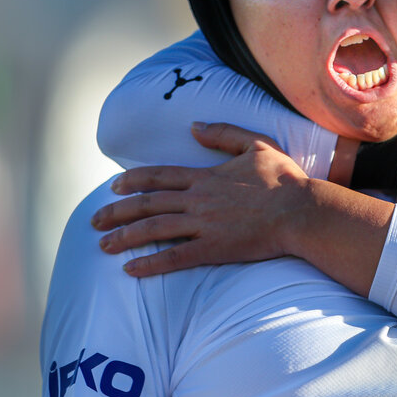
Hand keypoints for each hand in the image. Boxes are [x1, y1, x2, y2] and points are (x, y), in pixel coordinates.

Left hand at [92, 122, 311, 276]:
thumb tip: (194, 127)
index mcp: (205, 176)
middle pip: (147, 204)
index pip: (159, 176)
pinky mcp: (214, 249)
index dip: (133, 181)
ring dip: (125, 238)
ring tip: (104, 246)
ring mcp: (204, 225)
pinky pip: (175, 258)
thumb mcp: (256, 144)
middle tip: (94, 221)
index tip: (113, 186)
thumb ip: (224, 134)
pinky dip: (151, 264)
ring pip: (154, 231)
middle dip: (117, 212)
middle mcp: (198, 199)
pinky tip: (131, 270)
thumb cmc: (285, 180)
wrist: (301, 212)